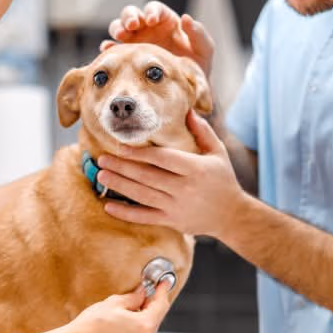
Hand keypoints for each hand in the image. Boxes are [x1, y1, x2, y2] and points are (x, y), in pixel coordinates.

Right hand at [68, 282, 172, 332]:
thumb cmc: (92, 324)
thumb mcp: (114, 303)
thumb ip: (133, 297)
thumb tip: (142, 293)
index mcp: (144, 325)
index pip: (160, 305)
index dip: (162, 292)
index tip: (165, 284)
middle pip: (154, 319)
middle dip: (150, 306)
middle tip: (143, 293)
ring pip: (144, 331)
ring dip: (139, 320)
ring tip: (124, 312)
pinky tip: (118, 327)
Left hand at [96, 110, 242, 235]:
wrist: (232, 215)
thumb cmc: (223, 179)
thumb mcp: (218, 152)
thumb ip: (202, 131)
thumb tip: (188, 110)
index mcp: (195, 169)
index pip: (162, 159)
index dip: (139, 153)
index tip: (120, 147)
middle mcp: (184, 188)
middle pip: (147, 176)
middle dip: (122, 168)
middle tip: (101, 160)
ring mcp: (177, 207)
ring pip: (142, 196)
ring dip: (119, 186)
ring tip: (100, 176)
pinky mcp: (172, 221)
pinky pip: (145, 217)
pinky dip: (126, 213)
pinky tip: (108, 206)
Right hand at [103, 1, 214, 78]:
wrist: (186, 90)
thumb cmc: (197, 66)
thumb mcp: (204, 50)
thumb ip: (199, 34)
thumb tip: (186, 18)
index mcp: (165, 21)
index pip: (155, 9)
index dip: (152, 11)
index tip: (152, 20)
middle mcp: (146, 28)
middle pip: (131, 13)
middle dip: (130, 17)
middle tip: (132, 26)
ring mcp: (134, 41)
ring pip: (118, 27)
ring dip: (117, 29)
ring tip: (120, 37)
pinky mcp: (125, 56)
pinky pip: (113, 49)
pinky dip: (108, 48)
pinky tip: (108, 51)